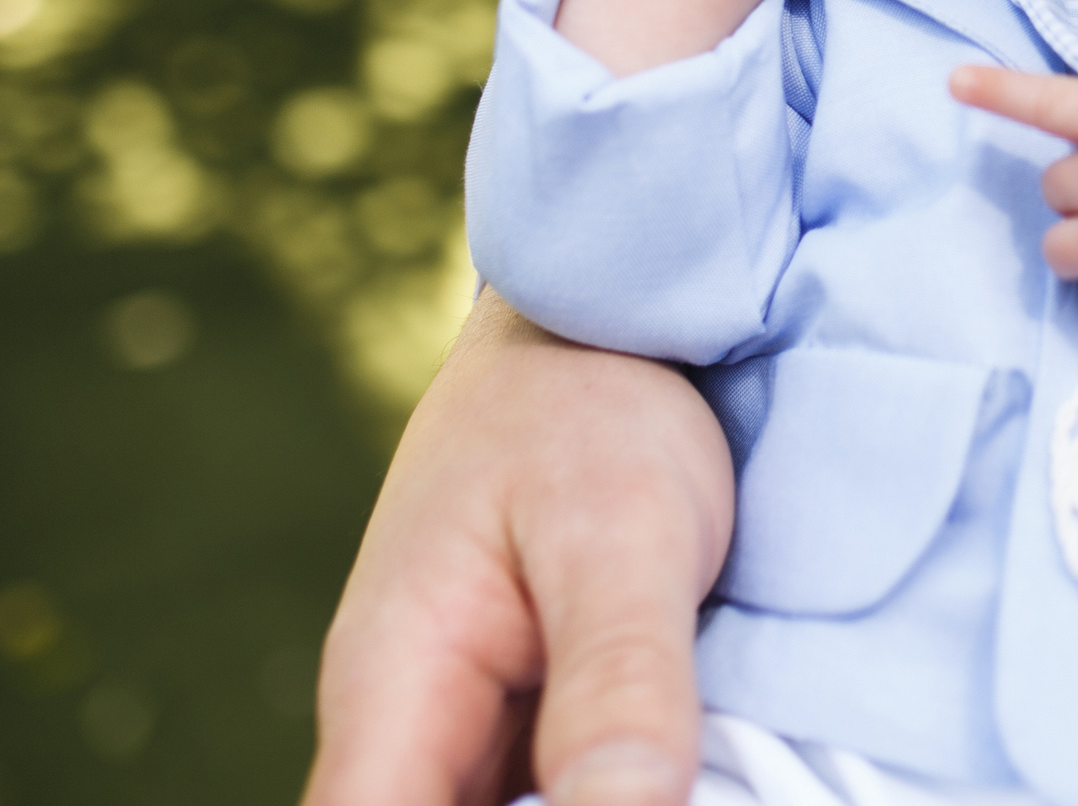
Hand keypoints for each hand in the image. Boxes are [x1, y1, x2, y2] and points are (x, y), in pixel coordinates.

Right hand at [303, 293, 731, 805]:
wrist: (601, 319)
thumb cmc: (596, 404)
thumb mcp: (624, 531)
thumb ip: (620, 680)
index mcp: (393, 689)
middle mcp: (408, 728)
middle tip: (659, 788)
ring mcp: (466, 729)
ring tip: (682, 778)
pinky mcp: (526, 722)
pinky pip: (541, 800)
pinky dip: (600, 799)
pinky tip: (684, 783)